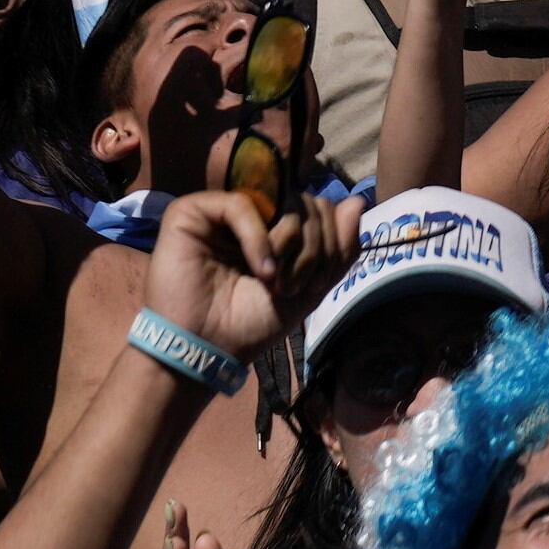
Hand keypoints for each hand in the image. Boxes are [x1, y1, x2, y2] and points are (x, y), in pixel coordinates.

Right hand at [139, 186, 362, 361]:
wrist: (207, 348)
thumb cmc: (252, 322)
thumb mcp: (311, 289)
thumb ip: (339, 249)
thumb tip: (357, 201)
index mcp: (278, 229)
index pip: (323, 210)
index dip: (331, 243)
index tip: (316, 285)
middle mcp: (254, 215)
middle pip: (309, 204)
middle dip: (314, 249)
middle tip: (292, 287)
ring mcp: (223, 211)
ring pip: (282, 200)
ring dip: (291, 245)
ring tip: (276, 283)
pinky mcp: (191, 213)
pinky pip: (241, 204)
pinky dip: (259, 237)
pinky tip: (261, 269)